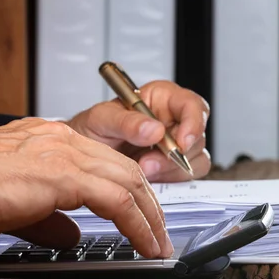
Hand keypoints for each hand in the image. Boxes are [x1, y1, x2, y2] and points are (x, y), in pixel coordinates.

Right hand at [0, 118, 172, 257]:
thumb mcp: (16, 209)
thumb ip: (49, 218)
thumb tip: (72, 234)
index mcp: (51, 142)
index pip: (109, 164)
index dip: (134, 194)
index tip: (146, 220)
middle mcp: (60, 140)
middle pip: (126, 170)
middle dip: (150, 205)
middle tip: (160, 234)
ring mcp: (61, 152)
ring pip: (129, 182)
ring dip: (150, 217)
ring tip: (158, 244)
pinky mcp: (60, 173)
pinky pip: (117, 200)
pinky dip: (137, 225)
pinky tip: (145, 245)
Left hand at [67, 80, 210, 181]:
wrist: (81, 158)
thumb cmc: (90, 131)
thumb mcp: (100, 120)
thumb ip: (125, 122)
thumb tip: (154, 129)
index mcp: (161, 99)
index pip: (192, 105)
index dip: (193, 123)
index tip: (181, 143)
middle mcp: (173, 120)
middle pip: (197, 135)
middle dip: (175, 154)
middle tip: (147, 163)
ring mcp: (176, 144)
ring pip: (196, 158)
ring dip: (170, 169)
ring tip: (142, 169)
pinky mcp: (174, 166)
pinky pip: (187, 175)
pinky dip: (171, 179)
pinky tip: (150, 177)